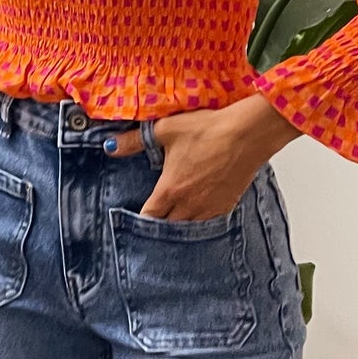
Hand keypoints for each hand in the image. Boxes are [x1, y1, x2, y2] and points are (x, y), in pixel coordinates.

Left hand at [107, 97, 298, 221]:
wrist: (247, 134)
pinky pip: (208, 223)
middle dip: (158, 226)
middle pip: (167, 228)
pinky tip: (196, 212)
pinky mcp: (227, 206)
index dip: (140, 220)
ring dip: (178, 226)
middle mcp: (189, 205)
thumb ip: (134, 141)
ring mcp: (209, 208)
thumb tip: (110, 146)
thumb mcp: (165, 130)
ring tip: (172, 219)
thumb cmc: (207, 130)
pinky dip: (199, 222)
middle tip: (152, 221)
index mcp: (170, 190)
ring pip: (188, 229)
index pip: (149, 218)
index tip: (135, 219)